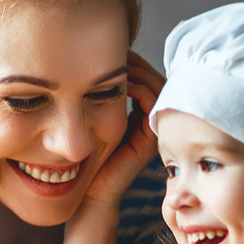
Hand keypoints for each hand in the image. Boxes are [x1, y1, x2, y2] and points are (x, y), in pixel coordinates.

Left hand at [76, 51, 162, 212]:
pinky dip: (141, 89)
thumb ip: (95, 99)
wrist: (89, 194)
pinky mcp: (150, 141)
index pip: (146, 80)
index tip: (115, 49)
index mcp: (138, 117)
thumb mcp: (89, 120)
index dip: (135, 63)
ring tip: (121, 62)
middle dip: (139, 62)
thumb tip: (86, 65)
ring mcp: (153, 132)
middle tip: (121, 49)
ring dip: (141, 72)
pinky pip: (153, 106)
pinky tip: (122, 83)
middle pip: (156, 80)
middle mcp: (150, 123)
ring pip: (159, 90)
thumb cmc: (84, 160)